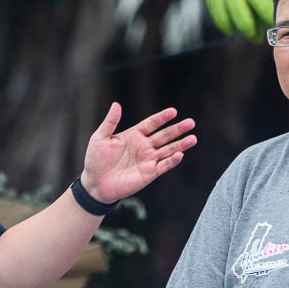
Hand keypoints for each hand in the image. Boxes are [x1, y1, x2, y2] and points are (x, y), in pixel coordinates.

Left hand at [80, 103, 195, 202]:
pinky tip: (180, 154)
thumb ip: (110, 122)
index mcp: (133, 135)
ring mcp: (147, 160)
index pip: (151, 124)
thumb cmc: (95, 160)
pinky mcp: (149, 173)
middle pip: (164, 136)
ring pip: (168, 150)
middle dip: (177, 129)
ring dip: (181, 144)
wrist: (95, 183)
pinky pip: (163, 166)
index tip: (173, 111)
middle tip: (191, 122)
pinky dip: (172, 161)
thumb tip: (116, 104)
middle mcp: (143, 146)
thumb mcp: (100, 138)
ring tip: (193, 138)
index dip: (162, 118)